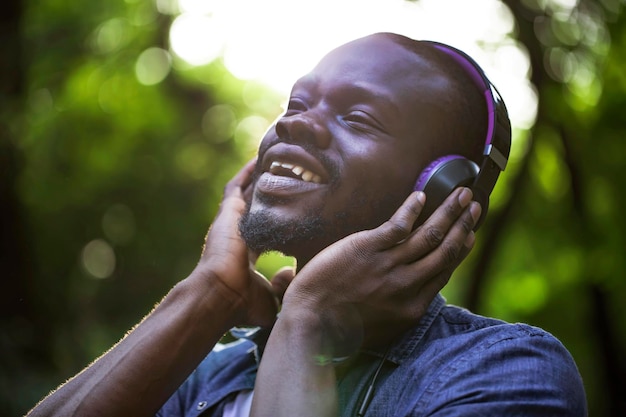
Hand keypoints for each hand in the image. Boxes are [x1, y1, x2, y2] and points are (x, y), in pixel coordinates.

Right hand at [193, 159, 289, 326]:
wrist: (219, 295)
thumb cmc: (242, 302)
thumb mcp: (270, 296)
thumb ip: (283, 284)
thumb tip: (293, 273)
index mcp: (246, 252)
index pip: (263, 229)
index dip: (275, 219)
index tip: (292, 209)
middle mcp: (237, 233)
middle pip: (255, 206)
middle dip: (269, 192)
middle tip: (288, 176)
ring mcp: (230, 221)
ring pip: (247, 192)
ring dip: (260, 178)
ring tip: (277, 160)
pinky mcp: (227, 212)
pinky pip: (237, 185)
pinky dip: (248, 172)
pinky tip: (261, 158)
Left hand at [280, 188, 480, 352]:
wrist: (311, 319)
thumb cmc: (341, 326)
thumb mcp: (383, 327)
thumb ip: (402, 307)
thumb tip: (416, 289)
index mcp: (412, 307)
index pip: (444, 271)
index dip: (460, 249)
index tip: (470, 234)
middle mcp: (407, 286)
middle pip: (444, 251)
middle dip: (463, 225)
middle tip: (475, 206)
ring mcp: (389, 265)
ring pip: (429, 235)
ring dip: (448, 212)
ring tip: (461, 194)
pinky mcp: (368, 248)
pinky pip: (399, 225)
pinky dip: (412, 209)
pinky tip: (421, 196)